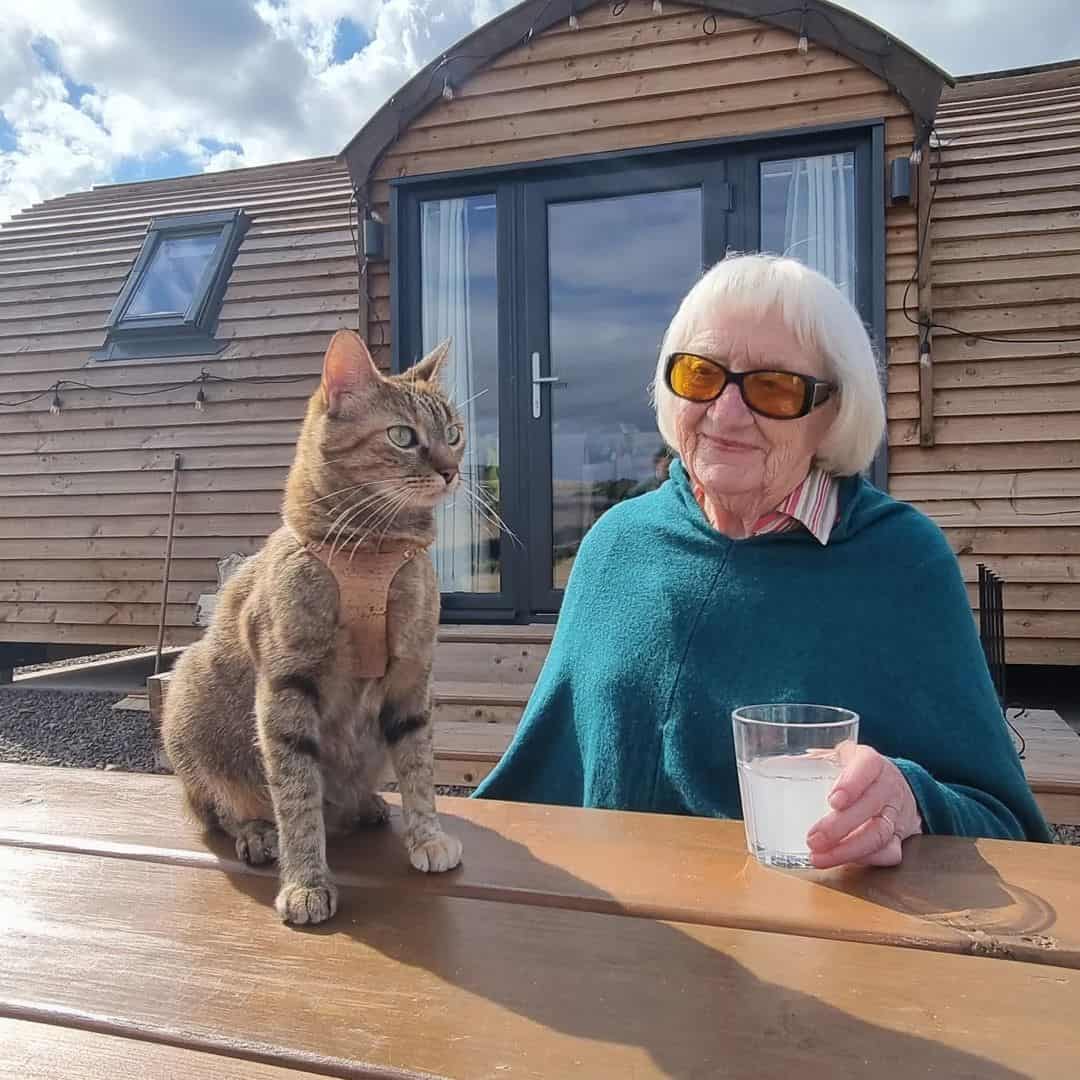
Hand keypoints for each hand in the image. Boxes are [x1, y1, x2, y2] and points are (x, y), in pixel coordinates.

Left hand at [806, 745, 922, 867]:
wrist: (896, 784)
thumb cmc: (855, 770)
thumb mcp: (837, 756)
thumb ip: (810, 760)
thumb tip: (772, 764)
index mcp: (871, 761)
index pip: (867, 767)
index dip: (852, 783)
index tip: (832, 800)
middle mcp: (887, 786)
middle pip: (870, 806)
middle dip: (840, 826)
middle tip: (813, 839)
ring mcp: (896, 813)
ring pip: (879, 834)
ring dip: (848, 850)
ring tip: (819, 857)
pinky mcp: (900, 836)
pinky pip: (890, 853)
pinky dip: (867, 861)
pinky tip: (844, 862)